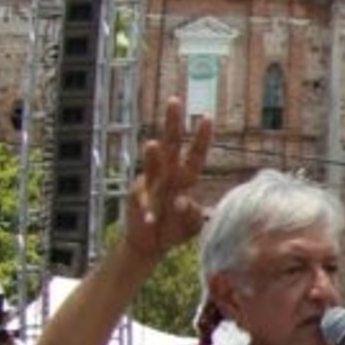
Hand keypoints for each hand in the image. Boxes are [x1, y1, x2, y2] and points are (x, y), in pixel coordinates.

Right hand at [126, 98, 212, 260]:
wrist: (150, 244)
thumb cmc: (174, 228)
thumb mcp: (190, 223)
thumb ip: (193, 214)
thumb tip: (185, 203)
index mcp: (184, 179)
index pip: (194, 155)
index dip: (201, 138)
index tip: (206, 116)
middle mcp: (167, 176)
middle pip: (171, 147)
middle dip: (173, 124)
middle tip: (175, 100)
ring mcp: (150, 185)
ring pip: (152, 167)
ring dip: (152, 157)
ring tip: (151, 144)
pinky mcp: (137, 200)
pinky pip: (143, 203)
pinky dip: (147, 212)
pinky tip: (150, 220)